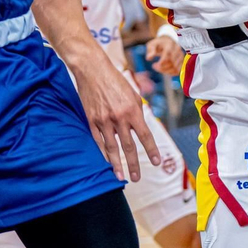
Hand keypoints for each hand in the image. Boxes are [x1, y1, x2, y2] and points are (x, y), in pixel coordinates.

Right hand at [70, 49, 160, 181]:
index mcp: (133, 110)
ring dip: (117, 164)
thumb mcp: (133, 95)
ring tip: (120, 177)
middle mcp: (119, 117)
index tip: (156, 162)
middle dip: (134, 164)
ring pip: (112, 148)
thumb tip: (139, 130)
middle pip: (128, 146)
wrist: (92, 69)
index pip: (145, 135)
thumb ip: (137, 113)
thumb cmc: (115, 81)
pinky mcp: (91, 120)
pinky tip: (106, 162)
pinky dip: (102, 153)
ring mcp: (104, 120)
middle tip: (137, 178)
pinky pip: (98, 141)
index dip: (151, 150)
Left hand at [145, 34, 183, 75]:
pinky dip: (170, 73)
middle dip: (162, 68)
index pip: (168, 54)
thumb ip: (150, 51)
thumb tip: (149, 58)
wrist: (167, 42)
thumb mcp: (151, 45)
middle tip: (154, 66)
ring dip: (165, 71)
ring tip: (158, 68)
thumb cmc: (158, 44)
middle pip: (172, 62)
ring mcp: (181, 56)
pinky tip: (164, 71)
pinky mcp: (182, 61)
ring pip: (175, 68)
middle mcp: (177, 49)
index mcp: (170, 44)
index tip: (154, 65)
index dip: (161, 62)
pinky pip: (178, 71)